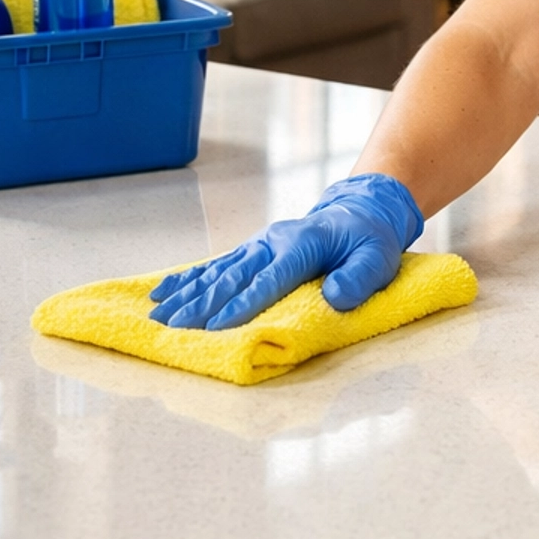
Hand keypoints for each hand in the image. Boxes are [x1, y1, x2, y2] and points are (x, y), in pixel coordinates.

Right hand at [149, 174, 423, 328]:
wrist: (360, 210)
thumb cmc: (369, 239)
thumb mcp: (379, 258)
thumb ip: (359, 278)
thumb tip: (334, 297)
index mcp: (303, 244)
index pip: (270, 279)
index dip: (243, 304)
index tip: (216, 327)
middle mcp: (274, 241)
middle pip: (233, 276)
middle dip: (202, 303)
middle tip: (173, 327)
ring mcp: (259, 244)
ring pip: (218, 271)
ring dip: (188, 293)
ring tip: (159, 315)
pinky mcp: (252, 250)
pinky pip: (216, 265)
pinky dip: (188, 279)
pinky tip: (163, 292)